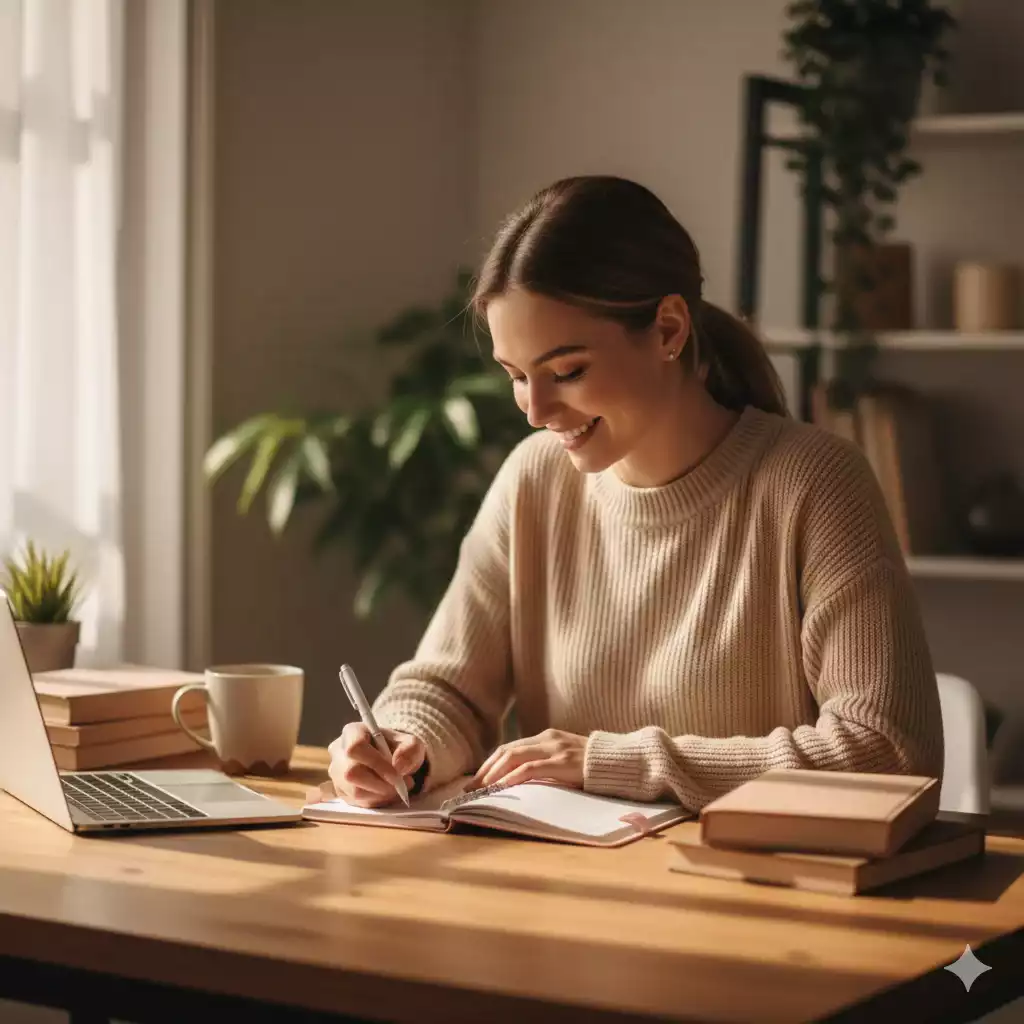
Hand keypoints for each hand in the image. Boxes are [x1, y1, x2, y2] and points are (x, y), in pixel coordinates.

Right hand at [325, 723, 425, 807]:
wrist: (392, 759)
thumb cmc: (399, 748)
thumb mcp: (411, 743)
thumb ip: (410, 750)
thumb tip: (399, 766)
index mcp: (353, 732)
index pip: (355, 747)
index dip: (376, 763)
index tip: (397, 774)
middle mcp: (338, 752)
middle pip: (351, 773)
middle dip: (380, 784)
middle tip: (401, 785)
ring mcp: (337, 773)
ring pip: (354, 792)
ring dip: (381, 794)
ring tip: (398, 788)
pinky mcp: (341, 792)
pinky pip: (357, 803)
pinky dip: (377, 802)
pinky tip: (387, 793)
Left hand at [469, 728, 586, 790]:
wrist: (620, 762)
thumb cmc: (593, 766)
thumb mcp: (566, 760)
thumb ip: (546, 764)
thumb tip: (520, 781)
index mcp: (547, 737)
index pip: (509, 748)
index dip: (489, 764)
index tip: (475, 780)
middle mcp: (547, 738)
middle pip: (506, 751)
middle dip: (485, 770)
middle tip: (470, 788)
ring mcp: (554, 749)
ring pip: (513, 757)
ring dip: (493, 775)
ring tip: (481, 790)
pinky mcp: (562, 762)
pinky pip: (530, 769)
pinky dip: (512, 777)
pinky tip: (502, 787)